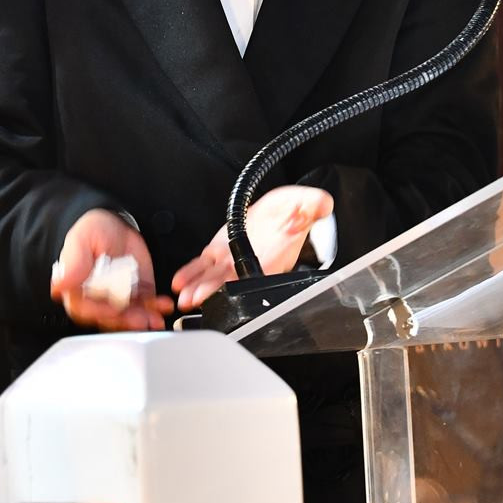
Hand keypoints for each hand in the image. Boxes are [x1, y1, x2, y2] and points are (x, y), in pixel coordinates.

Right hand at [48, 209, 174, 331]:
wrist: (118, 224)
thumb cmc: (93, 231)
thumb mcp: (81, 240)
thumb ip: (74, 262)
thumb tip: (60, 285)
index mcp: (78, 290)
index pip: (85, 309)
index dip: (99, 312)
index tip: (113, 309)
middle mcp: (98, 299)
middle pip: (110, 317)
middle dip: (126, 321)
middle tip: (141, 319)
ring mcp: (119, 298)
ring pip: (129, 315)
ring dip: (143, 318)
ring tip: (156, 317)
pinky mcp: (138, 294)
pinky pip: (147, 305)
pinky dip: (156, 308)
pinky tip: (164, 306)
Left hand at [171, 185, 334, 311]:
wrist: (278, 211)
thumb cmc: (293, 212)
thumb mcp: (304, 205)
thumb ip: (311, 206)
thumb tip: (322, 203)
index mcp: (274, 257)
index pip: (257, 274)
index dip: (241, 283)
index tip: (227, 289)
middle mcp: (251, 263)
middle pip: (231, 281)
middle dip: (212, 290)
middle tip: (195, 298)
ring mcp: (233, 259)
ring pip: (214, 276)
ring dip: (199, 286)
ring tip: (184, 295)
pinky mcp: (219, 252)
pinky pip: (203, 264)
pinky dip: (191, 272)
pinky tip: (180, 279)